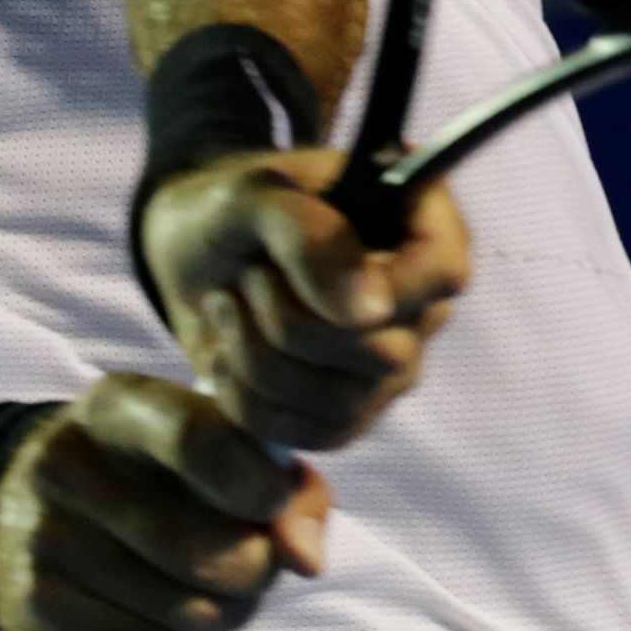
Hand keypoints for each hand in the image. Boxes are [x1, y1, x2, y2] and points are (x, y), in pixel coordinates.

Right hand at [0, 372, 332, 630]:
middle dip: (255, 574)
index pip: (197, 439)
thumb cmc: (155, 476)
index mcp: (118, 405)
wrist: (27, 507)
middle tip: (258, 570)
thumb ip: (287, 488)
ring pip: (184, 609)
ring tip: (221, 597)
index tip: (273, 505)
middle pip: (203, 550)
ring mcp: (45, 533)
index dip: (256, 485)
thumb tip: (306, 559)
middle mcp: (68, 460)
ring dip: (227, 618)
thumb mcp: (214, 449)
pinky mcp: (35, 600)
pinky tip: (186, 627)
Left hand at [139, 146, 471, 451]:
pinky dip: (249, 400)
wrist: (187, 260)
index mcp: (414, 221)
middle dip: (288, 321)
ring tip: (225, 306)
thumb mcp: (251, 196)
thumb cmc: (228, 212)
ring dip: (257, 355)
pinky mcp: (352, 411)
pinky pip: (314, 434)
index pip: (442, 270)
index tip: (296, 272)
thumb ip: (308, 234)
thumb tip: (370, 311)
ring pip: (344, 400)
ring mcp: (390, 362)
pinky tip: (223, 355)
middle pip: (384, 351)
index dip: (378, 286)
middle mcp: (417, 299)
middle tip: (246, 275)